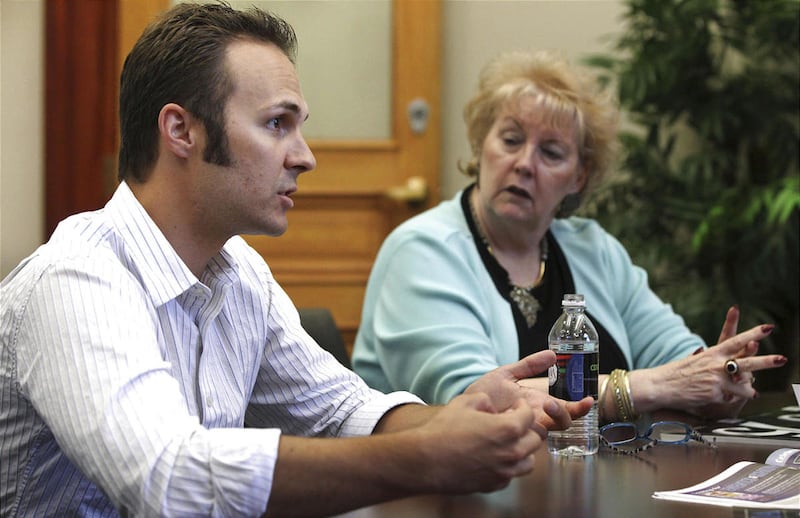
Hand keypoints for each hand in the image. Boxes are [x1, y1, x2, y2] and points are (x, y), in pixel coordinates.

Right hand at [414, 392, 541, 492]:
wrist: (427, 460)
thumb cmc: (444, 430)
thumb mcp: (464, 402)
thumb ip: (484, 399)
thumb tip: (491, 406)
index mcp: (508, 428)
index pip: (529, 415)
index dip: (523, 407)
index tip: (517, 406)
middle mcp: (511, 452)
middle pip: (534, 439)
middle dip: (526, 429)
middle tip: (513, 424)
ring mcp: (504, 471)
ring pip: (528, 461)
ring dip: (522, 450)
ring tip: (508, 443)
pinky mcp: (494, 484)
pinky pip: (511, 475)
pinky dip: (508, 466)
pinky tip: (494, 458)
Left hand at [465, 350, 592, 430]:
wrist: (461, 406)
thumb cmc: (484, 392)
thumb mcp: (507, 374)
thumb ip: (528, 365)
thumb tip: (552, 353)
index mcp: (537, 403)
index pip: (565, 409)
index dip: (579, 407)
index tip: (588, 399)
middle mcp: (535, 418)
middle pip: (562, 423)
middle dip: (564, 412)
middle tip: (550, 401)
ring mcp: (524, 428)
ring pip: (548, 431)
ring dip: (549, 418)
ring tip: (541, 405)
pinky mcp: (513, 436)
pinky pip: (527, 438)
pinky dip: (526, 426)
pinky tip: (517, 417)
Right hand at [633, 306, 786, 418]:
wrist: (659, 385)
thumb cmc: (673, 373)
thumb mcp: (692, 361)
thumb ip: (708, 360)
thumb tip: (714, 356)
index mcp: (712, 353)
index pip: (736, 340)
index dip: (753, 334)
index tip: (768, 328)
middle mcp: (716, 364)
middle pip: (746, 361)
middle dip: (766, 361)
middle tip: (782, 358)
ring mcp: (716, 379)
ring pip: (743, 385)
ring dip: (750, 390)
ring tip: (754, 393)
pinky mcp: (713, 394)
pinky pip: (728, 398)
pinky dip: (727, 399)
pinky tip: (723, 399)